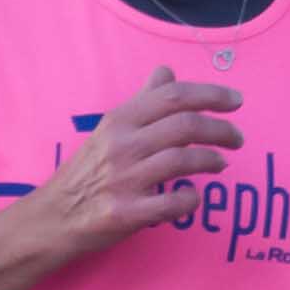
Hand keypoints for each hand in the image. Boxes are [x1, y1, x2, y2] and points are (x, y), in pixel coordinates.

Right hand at [0, 72, 243, 289]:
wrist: (52, 218)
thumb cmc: (86, 172)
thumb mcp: (108, 129)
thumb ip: (142, 101)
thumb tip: (166, 72)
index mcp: (119, 121)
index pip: (173, 96)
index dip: (211, 95)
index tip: (235, 101)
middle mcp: (121, 146)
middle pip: (185, 126)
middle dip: (221, 130)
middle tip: (236, 138)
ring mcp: (123, 180)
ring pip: (183, 160)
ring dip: (212, 160)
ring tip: (220, 163)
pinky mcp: (125, 212)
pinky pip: (173, 203)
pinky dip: (191, 199)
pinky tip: (192, 197)